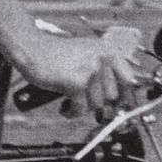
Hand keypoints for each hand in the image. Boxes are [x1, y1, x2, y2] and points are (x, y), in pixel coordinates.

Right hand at [18, 32, 141, 116]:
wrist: (32, 49)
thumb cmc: (56, 55)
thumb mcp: (86, 55)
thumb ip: (103, 71)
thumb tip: (118, 100)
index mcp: (107, 51)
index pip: (129, 78)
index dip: (128, 96)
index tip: (124, 107)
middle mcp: (102, 59)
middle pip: (112, 96)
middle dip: (97, 103)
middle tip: (84, 103)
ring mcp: (90, 71)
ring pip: (96, 105)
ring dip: (82, 108)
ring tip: (70, 102)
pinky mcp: (76, 83)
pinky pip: (80, 109)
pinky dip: (71, 112)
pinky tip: (64, 108)